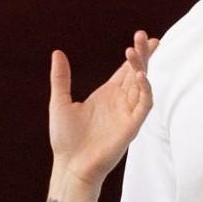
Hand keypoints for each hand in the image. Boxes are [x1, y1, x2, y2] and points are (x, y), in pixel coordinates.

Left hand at [49, 31, 157, 188]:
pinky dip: (145, 89)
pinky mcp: (132, 126)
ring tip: (135, 50)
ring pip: (142, 85)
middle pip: (137, 72)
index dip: (135, 54)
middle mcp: (120, 102)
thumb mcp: (59, 102)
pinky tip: (140, 75)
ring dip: (141, 67)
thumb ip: (61, 78)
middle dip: (142, 54)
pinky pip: (144, 105)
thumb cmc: (65, 139)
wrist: (69, 166)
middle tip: (144, 34)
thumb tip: (57, 53)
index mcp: (107, 95)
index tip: (142, 36)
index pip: (126, 70)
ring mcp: (127, 113)